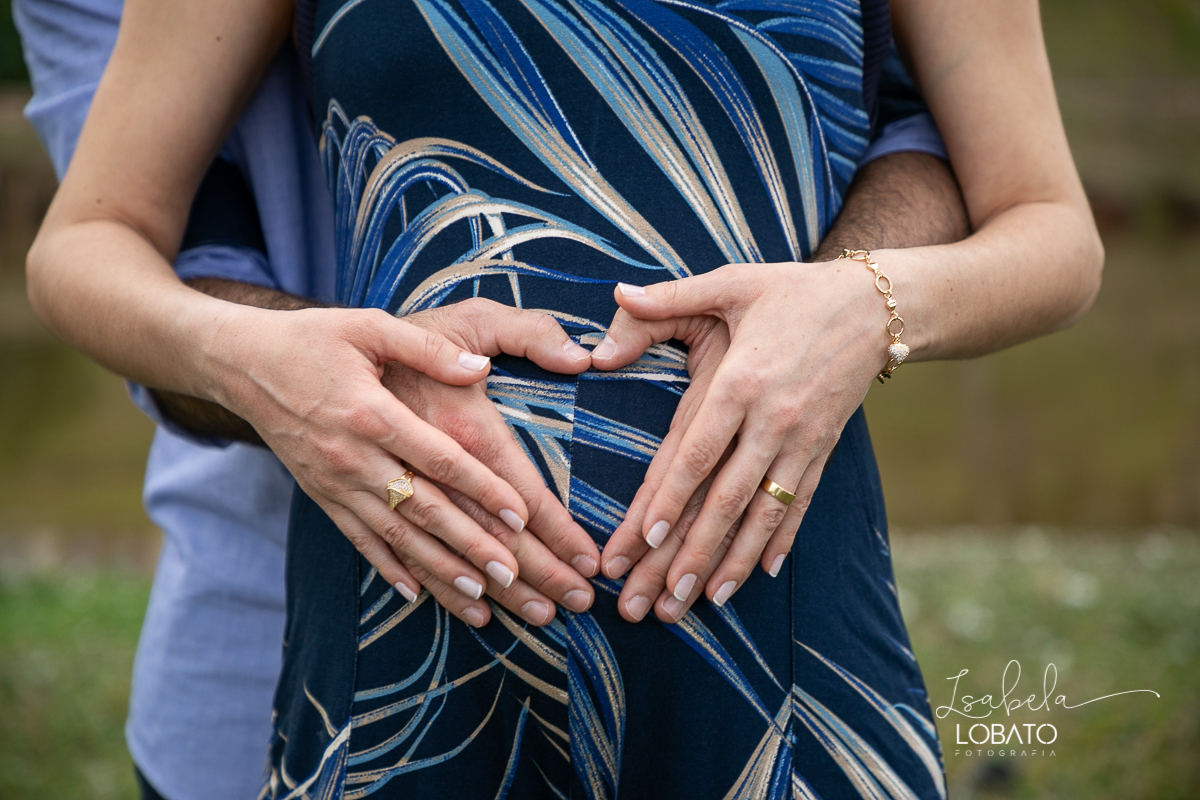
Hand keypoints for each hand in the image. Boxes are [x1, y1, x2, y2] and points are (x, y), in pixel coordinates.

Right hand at [207, 302, 596, 626]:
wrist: (241, 363)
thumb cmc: (312, 337)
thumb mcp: (370, 326)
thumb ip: (428, 350)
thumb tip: (481, 370)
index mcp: (371, 412)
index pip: (438, 460)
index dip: (482, 488)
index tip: (521, 517)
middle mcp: (352, 456)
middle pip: (423, 508)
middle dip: (470, 545)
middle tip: (512, 577)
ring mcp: (334, 482)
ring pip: (395, 534)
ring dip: (438, 570)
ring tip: (479, 598)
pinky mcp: (320, 496)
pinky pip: (357, 539)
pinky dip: (387, 567)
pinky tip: (416, 594)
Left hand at [591, 263, 887, 610]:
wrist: (876, 305)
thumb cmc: (793, 292)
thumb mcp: (732, 283)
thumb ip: (669, 297)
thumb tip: (616, 294)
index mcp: (742, 381)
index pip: (700, 451)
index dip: (673, 496)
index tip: (647, 538)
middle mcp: (773, 419)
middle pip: (727, 497)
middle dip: (691, 551)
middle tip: (661, 597)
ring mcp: (802, 440)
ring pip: (763, 512)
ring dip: (732, 560)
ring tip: (703, 600)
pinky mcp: (823, 450)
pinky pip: (800, 503)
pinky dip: (780, 540)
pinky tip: (759, 573)